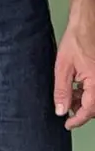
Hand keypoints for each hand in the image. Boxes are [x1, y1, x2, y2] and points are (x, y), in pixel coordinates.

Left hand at [54, 14, 94, 129]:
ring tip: (68, 98)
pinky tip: (76, 90)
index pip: (89, 110)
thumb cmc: (75, 42)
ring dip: (83, 102)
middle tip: (66, 111)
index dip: (77, 120)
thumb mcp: (63, 68)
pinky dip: (87, 94)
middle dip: (81, 111)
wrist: (86, 26)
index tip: (67, 125)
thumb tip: (61, 110)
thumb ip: (62, 91)